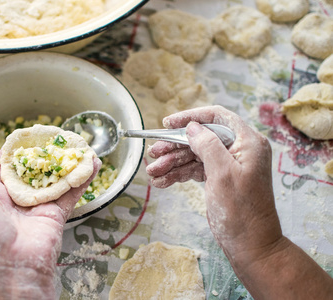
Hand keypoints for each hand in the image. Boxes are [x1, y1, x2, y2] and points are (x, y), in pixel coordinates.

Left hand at [0, 141, 100, 298]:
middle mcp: (16, 198)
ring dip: (67, 162)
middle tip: (56, 135)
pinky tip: (93, 163)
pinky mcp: (56, 214)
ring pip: (54, 178)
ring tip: (79, 144)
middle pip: (33, 169)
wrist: (11, 273)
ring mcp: (38, 206)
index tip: (27, 134)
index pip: (4, 165)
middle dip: (44, 153)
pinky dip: (82, 178)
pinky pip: (70, 192)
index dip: (15, 150)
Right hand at [147, 105, 280, 254]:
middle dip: (175, 146)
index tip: (168, 123)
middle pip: (201, 138)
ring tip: (153, 172)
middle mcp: (238, 150)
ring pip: (194, 155)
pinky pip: (195, 170)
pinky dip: (178, 174)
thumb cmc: (241, 211)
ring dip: (172, 163)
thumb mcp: (222, 173)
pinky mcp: (218, 179)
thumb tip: (192, 127)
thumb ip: (207, 145)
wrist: (250, 245)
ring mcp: (227, 165)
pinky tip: (162, 181)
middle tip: (154, 153)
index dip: (191, 117)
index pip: (217, 117)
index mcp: (247, 142)